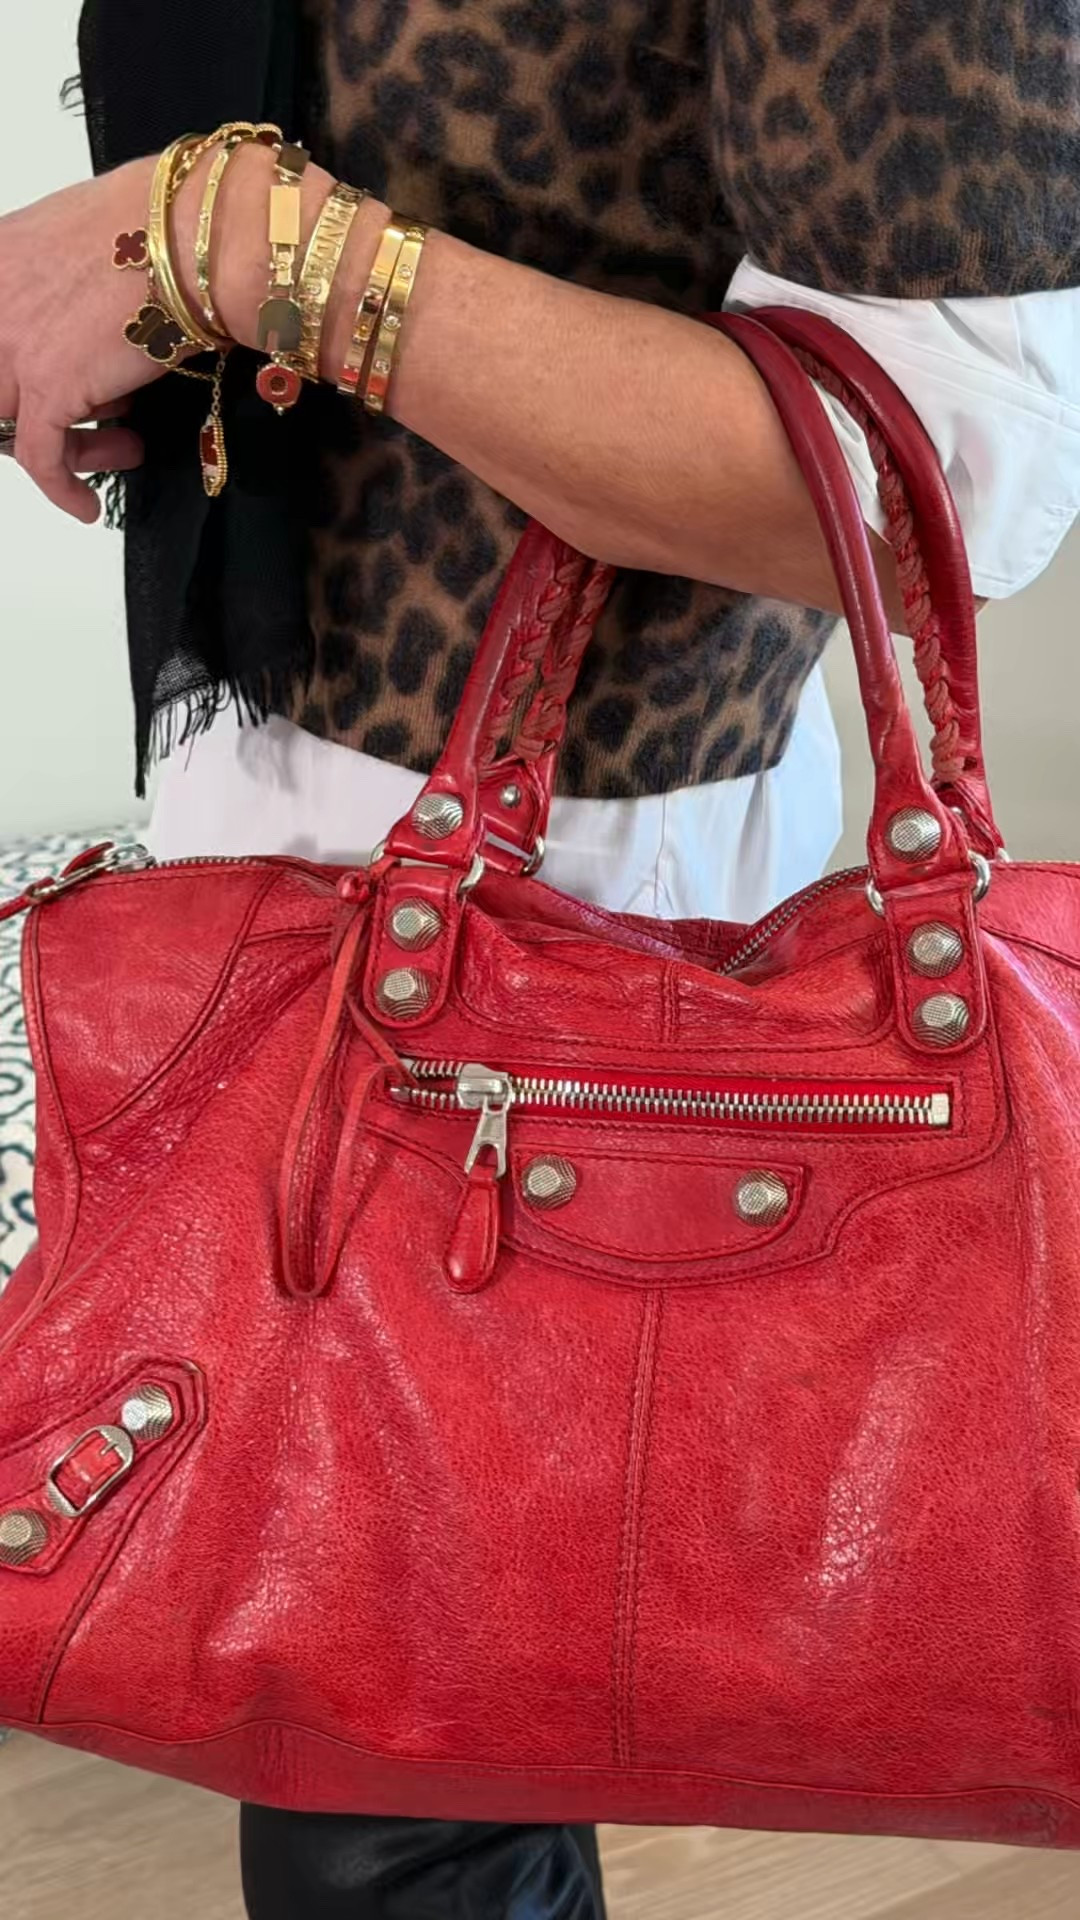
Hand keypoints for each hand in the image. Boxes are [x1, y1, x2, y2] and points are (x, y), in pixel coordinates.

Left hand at [0, 156, 159, 521]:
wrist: (194, 236)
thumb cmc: (162, 228)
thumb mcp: (87, 243)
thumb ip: (63, 285)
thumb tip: (83, 328)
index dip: (16, 384)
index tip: (49, 401)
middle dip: (38, 416)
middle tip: (86, 426)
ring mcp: (13, 344)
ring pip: (9, 425)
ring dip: (65, 451)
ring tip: (117, 450)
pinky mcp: (47, 385)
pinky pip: (41, 459)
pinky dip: (63, 488)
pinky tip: (85, 505)